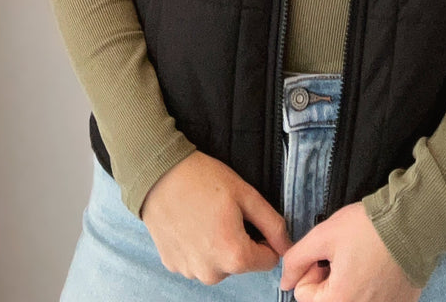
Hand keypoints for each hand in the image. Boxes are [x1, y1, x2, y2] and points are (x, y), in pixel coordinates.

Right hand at [139, 150, 292, 284]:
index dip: (264, 237)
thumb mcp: (245, 193)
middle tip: (223, 212)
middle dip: (239, 241)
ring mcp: (189, 272)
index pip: (268, 260)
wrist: (157, 173)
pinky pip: (197, 261)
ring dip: (217, 245)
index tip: (249, 217)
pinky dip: (198, 246)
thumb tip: (287, 246)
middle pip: (241, 263)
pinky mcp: (173, 266)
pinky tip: (190, 223)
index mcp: (234, 256)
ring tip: (204, 216)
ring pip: (219, 264)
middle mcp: (211, 273)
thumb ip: (272, 223)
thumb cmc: (202, 179)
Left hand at [279, 201, 423, 301]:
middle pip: (326, 301)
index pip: (304, 295)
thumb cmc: (368, 229)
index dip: (312, 268)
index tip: (329, 253)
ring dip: (348, 284)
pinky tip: (377, 269)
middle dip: (328, 279)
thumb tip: (284, 282)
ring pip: (348, 301)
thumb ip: (297, 259)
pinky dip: (370, 289)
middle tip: (345, 256)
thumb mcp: (324, 235)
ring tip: (361, 261)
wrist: (413, 224)